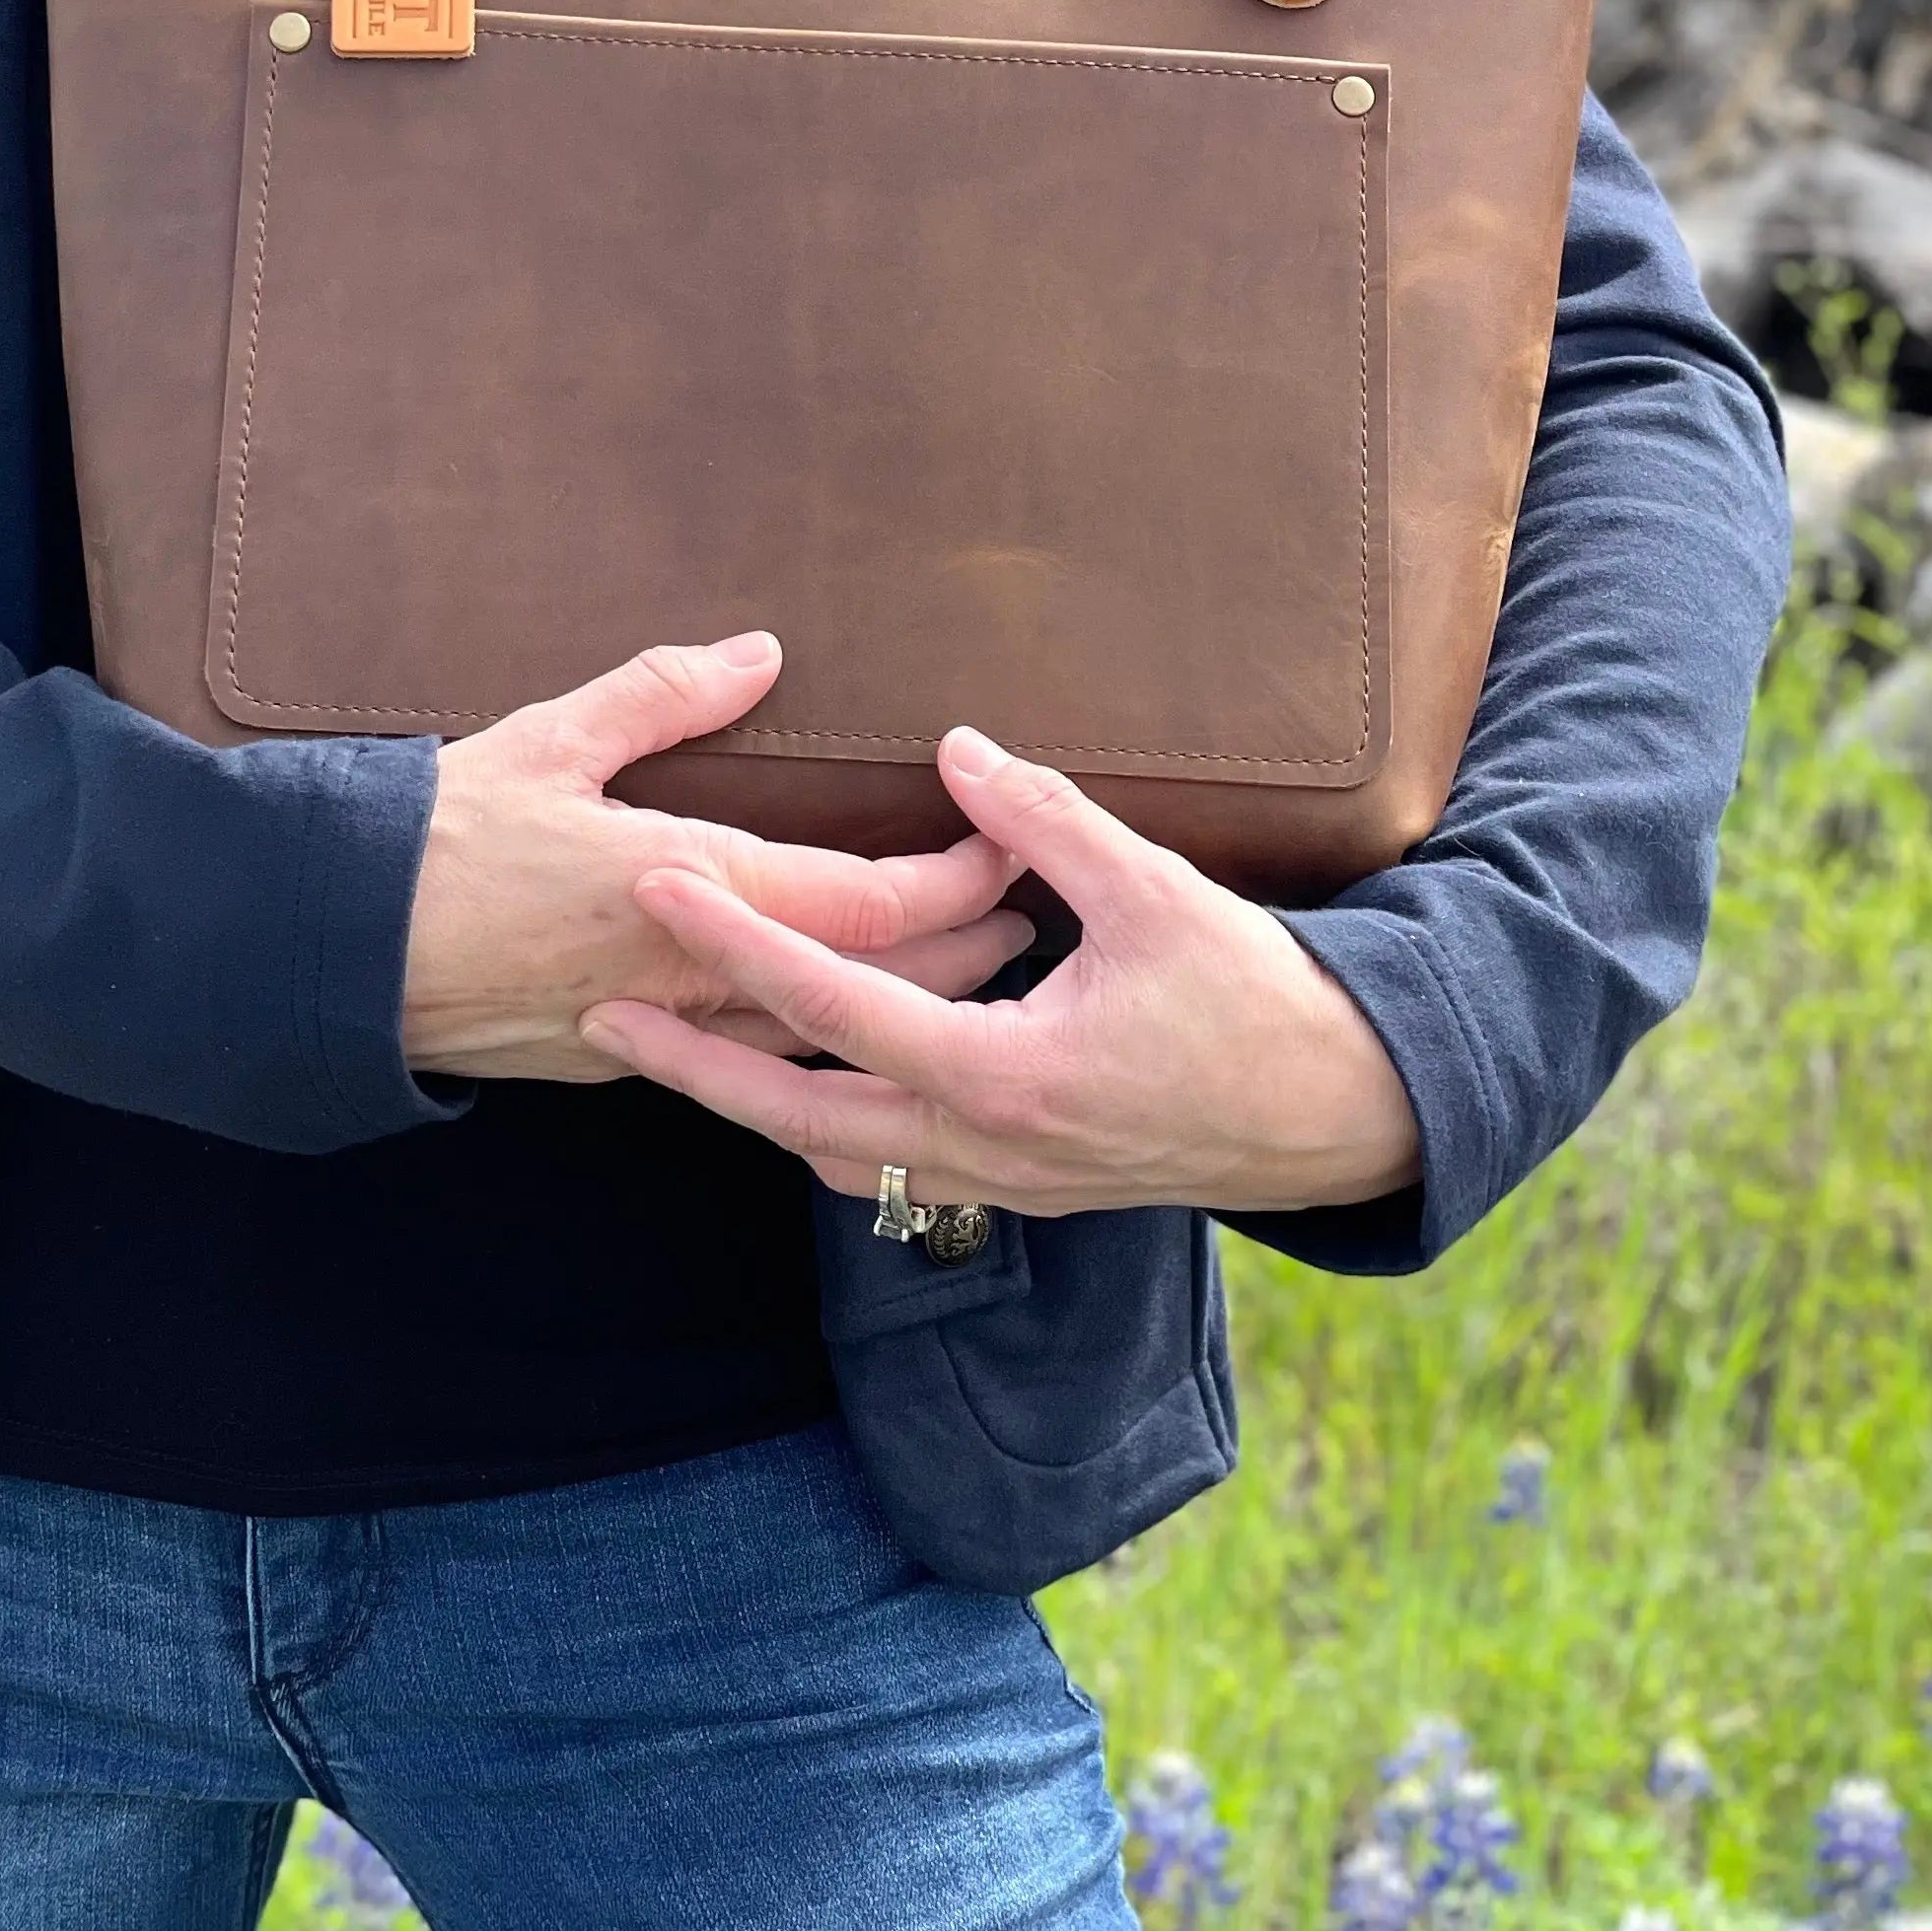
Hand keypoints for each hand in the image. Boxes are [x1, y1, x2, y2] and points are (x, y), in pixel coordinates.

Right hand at [401, 636, 1033, 1085]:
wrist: (344, 954)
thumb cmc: (443, 838)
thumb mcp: (554, 737)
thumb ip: (663, 694)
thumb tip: (760, 652)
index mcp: (694, 891)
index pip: (867, 902)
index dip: (953, 878)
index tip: (1007, 841)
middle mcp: (697, 979)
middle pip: (871, 986)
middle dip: (961, 953)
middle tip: (1023, 914)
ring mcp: (664, 1031)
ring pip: (822, 1035)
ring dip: (905, 1004)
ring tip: (965, 965)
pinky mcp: (626, 1057)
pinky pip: (752, 1057)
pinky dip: (818, 1033)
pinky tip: (839, 1012)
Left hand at [578, 725, 1421, 1213]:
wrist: (1334, 1117)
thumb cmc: (1253, 1001)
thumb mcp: (1156, 893)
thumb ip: (1047, 822)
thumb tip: (956, 746)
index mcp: (1003, 1074)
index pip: (831, 1005)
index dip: (737, 938)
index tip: (654, 884)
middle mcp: (981, 1145)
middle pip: (795, 1116)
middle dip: (691, 1066)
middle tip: (597, 1014)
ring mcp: (997, 1180)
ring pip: (834, 1155)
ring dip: (747, 1106)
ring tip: (668, 1050)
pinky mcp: (1015, 1184)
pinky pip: (885, 1167)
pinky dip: (819, 1129)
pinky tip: (789, 1086)